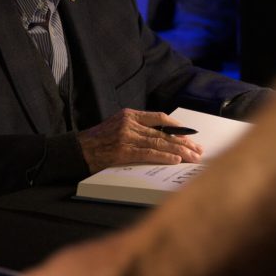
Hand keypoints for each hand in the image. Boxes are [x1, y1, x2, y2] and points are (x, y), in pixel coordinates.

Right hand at [77, 108, 202, 172]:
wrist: (77, 150)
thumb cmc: (98, 141)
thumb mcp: (117, 126)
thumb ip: (136, 127)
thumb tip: (161, 137)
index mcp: (130, 115)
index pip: (160, 118)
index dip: (177, 127)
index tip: (190, 135)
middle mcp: (130, 123)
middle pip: (164, 133)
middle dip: (184, 142)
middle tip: (198, 150)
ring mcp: (126, 137)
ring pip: (159, 143)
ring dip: (179, 151)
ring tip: (193, 157)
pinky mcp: (123, 152)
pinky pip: (148, 154)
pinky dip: (164, 157)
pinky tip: (176, 160)